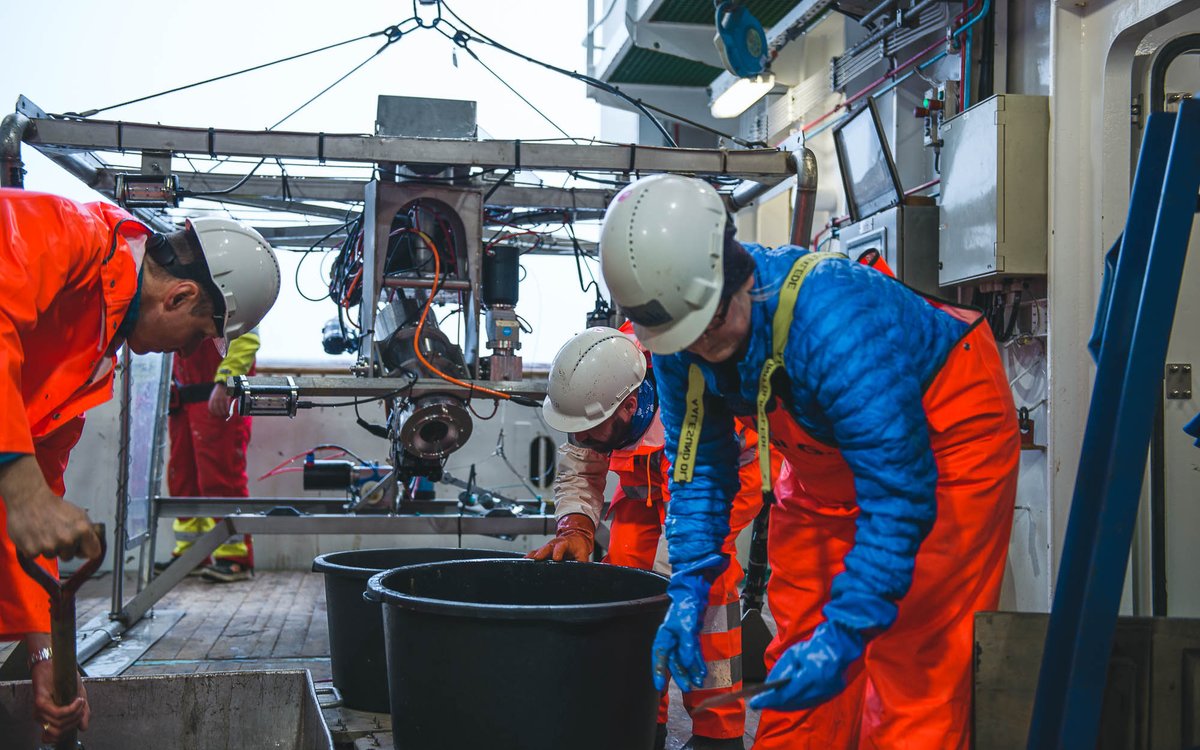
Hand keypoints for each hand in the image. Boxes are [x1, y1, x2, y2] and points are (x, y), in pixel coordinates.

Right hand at [0, 456, 99, 559]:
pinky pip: (36, 556)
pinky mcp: (32, 550)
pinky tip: (33, 535)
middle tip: (56, 534)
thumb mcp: (79, 515)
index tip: (81, 549)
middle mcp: (67, 540)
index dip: (86, 550)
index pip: (93, 553)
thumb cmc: (55, 507)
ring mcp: (49, 546)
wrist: (29, 500)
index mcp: (82, 530)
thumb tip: (93, 545)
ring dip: (48, 548)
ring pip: (52, 556)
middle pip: (69, 557)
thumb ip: (88, 532)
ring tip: (44, 532)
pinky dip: (33, 548)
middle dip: (64, 548)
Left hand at [28, 637, 89, 742]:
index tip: (78, 722)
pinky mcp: (40, 703)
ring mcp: (40, 711)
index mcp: (48, 717)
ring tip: (81, 701)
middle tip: (82, 709)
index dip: (67, 733)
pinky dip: (72, 708)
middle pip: (60, 731)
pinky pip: (58, 713)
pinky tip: (78, 700)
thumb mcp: (78, 697)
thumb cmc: (65, 679)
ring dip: (75, 712)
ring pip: (60, 723)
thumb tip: (83, 728)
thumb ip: (81, 713)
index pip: (53, 737)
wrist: (57, 663)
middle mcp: (42, 717)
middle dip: (75, 721)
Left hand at [208, 384, 233, 417]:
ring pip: (222, 408)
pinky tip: (228, 410)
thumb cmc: (218, 391)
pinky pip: (226, 405)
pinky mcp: (226, 398)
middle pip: (216, 409)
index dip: (213, 412)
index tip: (215, 415)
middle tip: (221, 415)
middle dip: (219, 413)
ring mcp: (221, 398)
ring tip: (225, 414)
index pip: (211, 408)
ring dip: (223, 412)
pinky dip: (227, 409)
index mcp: (211, 399)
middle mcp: (215, 399)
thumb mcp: (213, 396)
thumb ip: (213, 402)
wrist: (223, 384)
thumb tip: (213, 409)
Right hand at [526, 513, 594, 560]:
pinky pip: (535, 553)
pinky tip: (525, 561)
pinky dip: (530, 557)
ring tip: (527, 561)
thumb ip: (581, 562)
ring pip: (539, 550)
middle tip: (537, 558)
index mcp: (565, 543)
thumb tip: (582, 573)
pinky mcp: (543, 551)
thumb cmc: (578, 546)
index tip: (556, 558)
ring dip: (533, 555)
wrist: (575, 537)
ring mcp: (548, 547)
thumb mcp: (583, 554)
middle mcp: (555, 544)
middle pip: (547, 547)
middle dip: (542, 552)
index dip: (558, 552)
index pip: (561, 546)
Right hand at [651, 555, 722, 692]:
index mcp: (664, 636)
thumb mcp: (686, 626)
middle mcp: (671, 640)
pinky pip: (693, 654)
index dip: (658, 671)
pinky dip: (697, 663)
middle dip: (680, 675)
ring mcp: (681, 640)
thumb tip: (686, 663)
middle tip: (687, 687)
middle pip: (673, 662)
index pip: (659, 657)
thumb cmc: (686, 606)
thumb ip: (686, 645)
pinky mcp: (691, 638)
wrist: (696, 593)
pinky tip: (702, 671)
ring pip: (684, 660)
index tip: (659, 686)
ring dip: (691, 671)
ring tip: (699, 681)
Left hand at [749, 620, 864, 711]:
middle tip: (760, 702)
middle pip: (793, 702)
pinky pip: (810, 702)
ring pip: (801, 704)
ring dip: (785, 705)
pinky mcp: (831, 694)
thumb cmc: (816, 646)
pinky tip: (786, 701)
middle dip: (775, 703)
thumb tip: (769, 686)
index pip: (787, 694)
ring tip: (770, 703)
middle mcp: (822, 688)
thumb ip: (781, 671)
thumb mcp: (793, 654)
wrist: (839, 643)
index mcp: (812, 676)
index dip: (769, 700)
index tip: (755, 702)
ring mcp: (828, 693)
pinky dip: (796, 702)